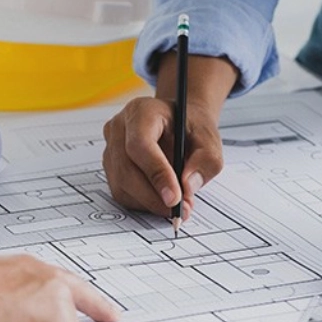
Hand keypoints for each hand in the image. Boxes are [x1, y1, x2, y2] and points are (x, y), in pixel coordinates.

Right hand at [103, 53, 237, 217]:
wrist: (181, 125)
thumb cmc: (192, 128)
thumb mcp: (210, 139)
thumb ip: (206, 161)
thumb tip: (187, 187)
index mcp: (142, 111)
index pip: (140, 144)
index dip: (156, 173)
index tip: (175, 197)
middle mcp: (120, 127)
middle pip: (126, 169)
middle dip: (154, 196)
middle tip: (180, 209)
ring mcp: (111, 147)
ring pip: (122, 185)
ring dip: (150, 202)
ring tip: (177, 204)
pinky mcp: (111, 167)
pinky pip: (122, 192)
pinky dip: (144, 202)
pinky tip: (163, 198)